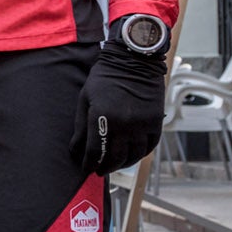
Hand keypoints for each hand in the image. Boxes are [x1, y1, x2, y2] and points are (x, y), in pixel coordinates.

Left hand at [70, 42, 168, 173]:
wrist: (133, 61)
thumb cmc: (104, 80)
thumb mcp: (85, 100)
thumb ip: (80, 128)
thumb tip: (76, 152)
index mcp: (102, 118)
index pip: (95, 152)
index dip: (89, 164)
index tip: (86, 168)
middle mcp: (124, 124)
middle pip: (115, 158)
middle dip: (105, 167)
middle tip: (99, 170)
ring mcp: (142, 124)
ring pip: (133, 156)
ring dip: (123, 164)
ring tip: (114, 164)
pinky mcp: (155, 122)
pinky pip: (149, 146)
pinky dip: (140, 154)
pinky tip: (131, 155)